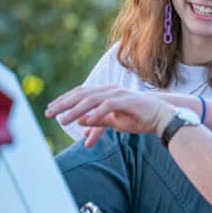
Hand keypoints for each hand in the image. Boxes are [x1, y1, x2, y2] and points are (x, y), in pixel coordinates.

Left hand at [45, 85, 174, 146]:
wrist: (162, 116)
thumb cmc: (139, 118)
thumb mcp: (115, 121)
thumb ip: (98, 120)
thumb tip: (80, 122)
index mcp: (106, 93)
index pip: (80, 94)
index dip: (65, 100)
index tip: (51, 108)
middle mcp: (110, 90)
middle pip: (81, 95)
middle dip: (63, 104)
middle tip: (49, 113)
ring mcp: (118, 94)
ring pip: (91, 100)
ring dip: (75, 110)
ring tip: (63, 120)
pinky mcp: (127, 102)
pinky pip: (107, 107)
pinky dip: (96, 114)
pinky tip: (85, 121)